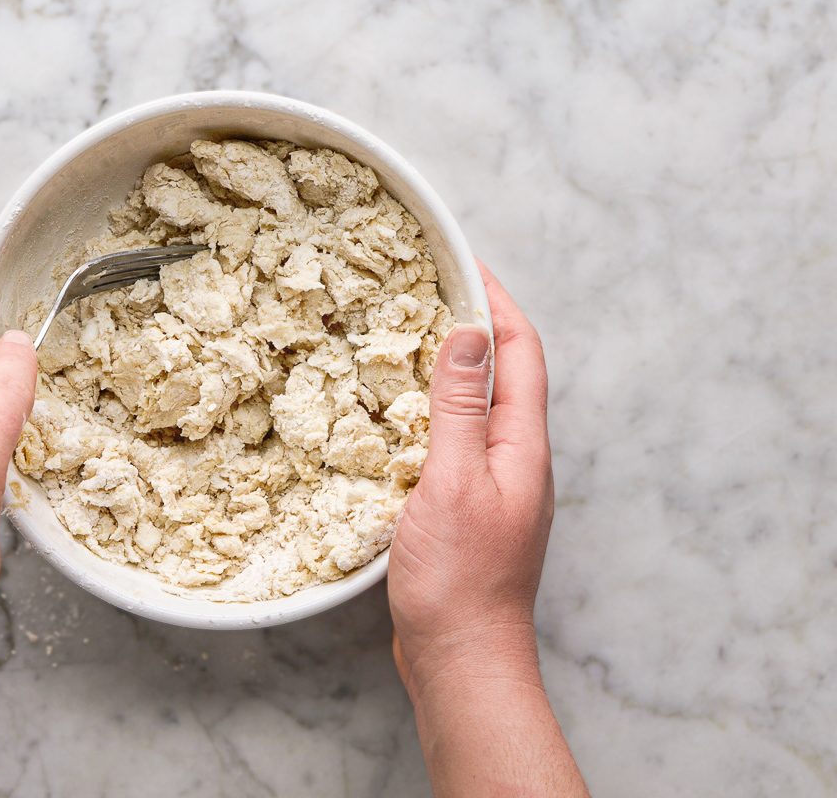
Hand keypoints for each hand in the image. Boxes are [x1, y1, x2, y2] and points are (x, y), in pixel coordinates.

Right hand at [389, 261, 551, 679]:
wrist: (461, 659)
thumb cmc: (458, 578)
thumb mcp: (452, 482)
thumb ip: (460, 408)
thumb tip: (469, 332)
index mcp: (523, 446)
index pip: (520, 353)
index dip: (495, 302)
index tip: (463, 261)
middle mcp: (519, 460)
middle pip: (505, 374)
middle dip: (474, 324)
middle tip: (427, 290)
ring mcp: (497, 486)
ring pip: (479, 407)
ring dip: (451, 366)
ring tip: (406, 338)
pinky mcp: (469, 509)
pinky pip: (457, 440)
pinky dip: (432, 410)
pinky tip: (398, 415)